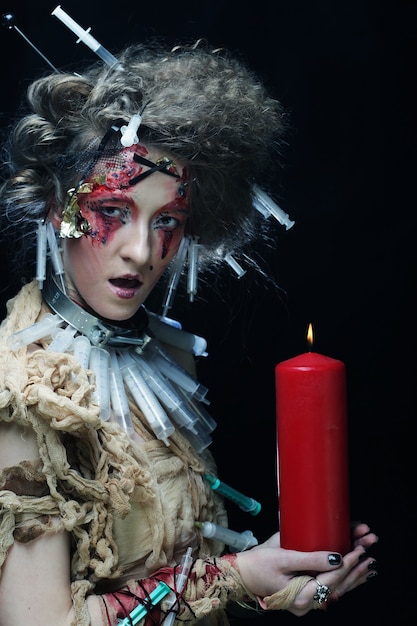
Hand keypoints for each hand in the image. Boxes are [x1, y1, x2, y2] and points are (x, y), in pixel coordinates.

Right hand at [235, 522, 377, 615]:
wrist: (242, 574)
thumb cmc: (258, 563)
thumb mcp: (284, 557)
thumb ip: (310, 558)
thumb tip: (336, 557)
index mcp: (300, 596)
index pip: (331, 580)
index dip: (347, 564)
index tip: (358, 549)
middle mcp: (306, 604)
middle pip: (338, 586)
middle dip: (355, 568)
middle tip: (368, 550)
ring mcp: (306, 602)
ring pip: (336, 589)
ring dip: (353, 574)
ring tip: (367, 560)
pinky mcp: (304, 595)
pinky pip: (328, 589)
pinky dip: (343, 580)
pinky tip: (354, 573)